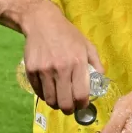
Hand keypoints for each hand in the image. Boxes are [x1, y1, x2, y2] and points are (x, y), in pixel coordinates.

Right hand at [21, 0, 104, 115]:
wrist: (42, 22)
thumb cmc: (68, 34)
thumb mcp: (87, 45)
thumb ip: (96, 64)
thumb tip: (100, 81)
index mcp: (78, 62)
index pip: (81, 94)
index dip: (82, 105)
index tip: (82, 105)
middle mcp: (61, 68)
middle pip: (65, 103)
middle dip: (69, 109)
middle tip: (70, 107)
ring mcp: (44, 70)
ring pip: (50, 100)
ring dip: (56, 103)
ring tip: (59, 98)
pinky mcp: (31, 70)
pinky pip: (38, 92)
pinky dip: (44, 95)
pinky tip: (49, 89)